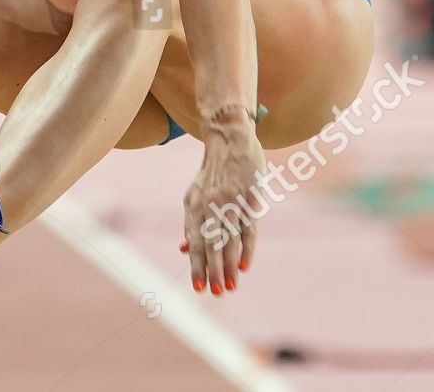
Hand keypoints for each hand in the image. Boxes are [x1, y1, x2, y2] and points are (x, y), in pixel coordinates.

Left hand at [180, 111, 264, 295]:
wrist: (230, 140)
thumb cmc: (212, 174)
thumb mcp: (194, 195)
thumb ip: (191, 222)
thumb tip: (184, 249)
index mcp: (194, 206)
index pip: (195, 242)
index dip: (196, 266)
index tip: (199, 288)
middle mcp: (211, 206)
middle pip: (212, 244)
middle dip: (213, 271)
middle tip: (217, 294)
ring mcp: (231, 203)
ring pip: (230, 240)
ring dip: (229, 266)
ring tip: (231, 287)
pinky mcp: (250, 199)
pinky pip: (248, 229)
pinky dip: (246, 249)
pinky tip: (244, 266)